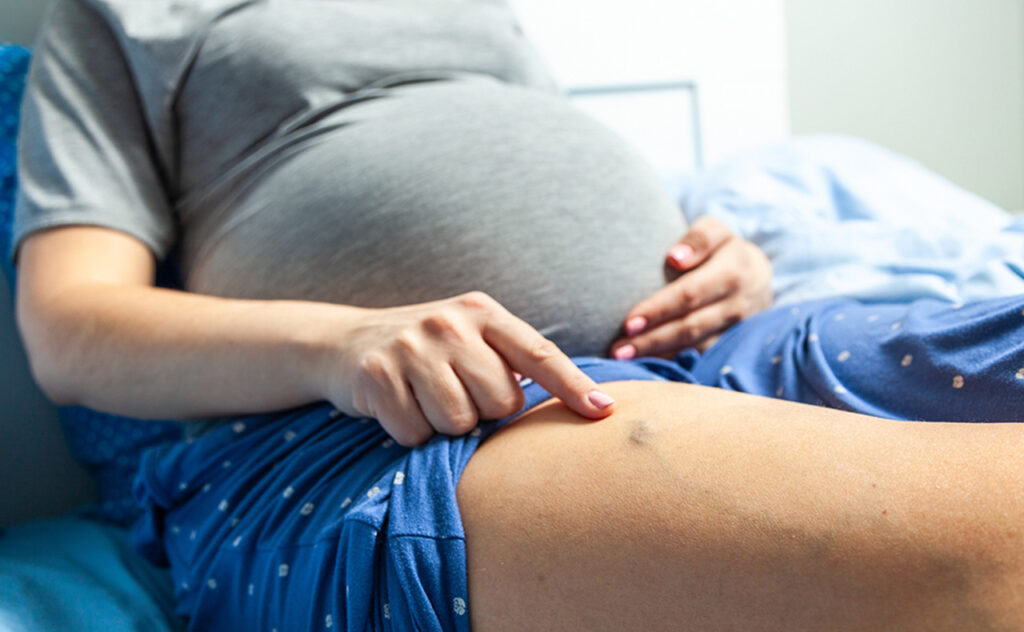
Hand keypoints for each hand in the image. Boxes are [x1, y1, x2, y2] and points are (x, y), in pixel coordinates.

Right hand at [318, 292, 615, 445]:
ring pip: (459, 422)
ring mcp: (410, 346)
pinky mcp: (376, 374)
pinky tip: (399, 406)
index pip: (538, 353)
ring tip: (426, 400)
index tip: (603, 412)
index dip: (573, 386)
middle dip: (483, 412)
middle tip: (456, 394)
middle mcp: (449, 323)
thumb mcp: (470, 338)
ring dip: (445, 425)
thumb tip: (581, 401)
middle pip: (499, 402)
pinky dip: (410, 432)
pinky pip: (416, 433)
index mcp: (482, 312)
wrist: (344, 343)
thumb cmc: (426, 350)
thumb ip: (513, 360)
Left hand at [611, 217, 772, 356]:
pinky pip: (701, 359)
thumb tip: (675, 257)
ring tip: (624, 360)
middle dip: (652, 340)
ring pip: (695, 348)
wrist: (758, 277)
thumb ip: (698, 238)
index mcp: (733, 272)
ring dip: (659, 356)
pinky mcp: (732, 347)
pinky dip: (674, 364)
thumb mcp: (716, 232)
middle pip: (690, 326)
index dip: (659, 310)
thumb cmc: (724, 250)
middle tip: (618, 350)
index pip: (690, 295)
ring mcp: (738, 330)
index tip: (628, 323)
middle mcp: (738, 305)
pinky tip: (647, 367)